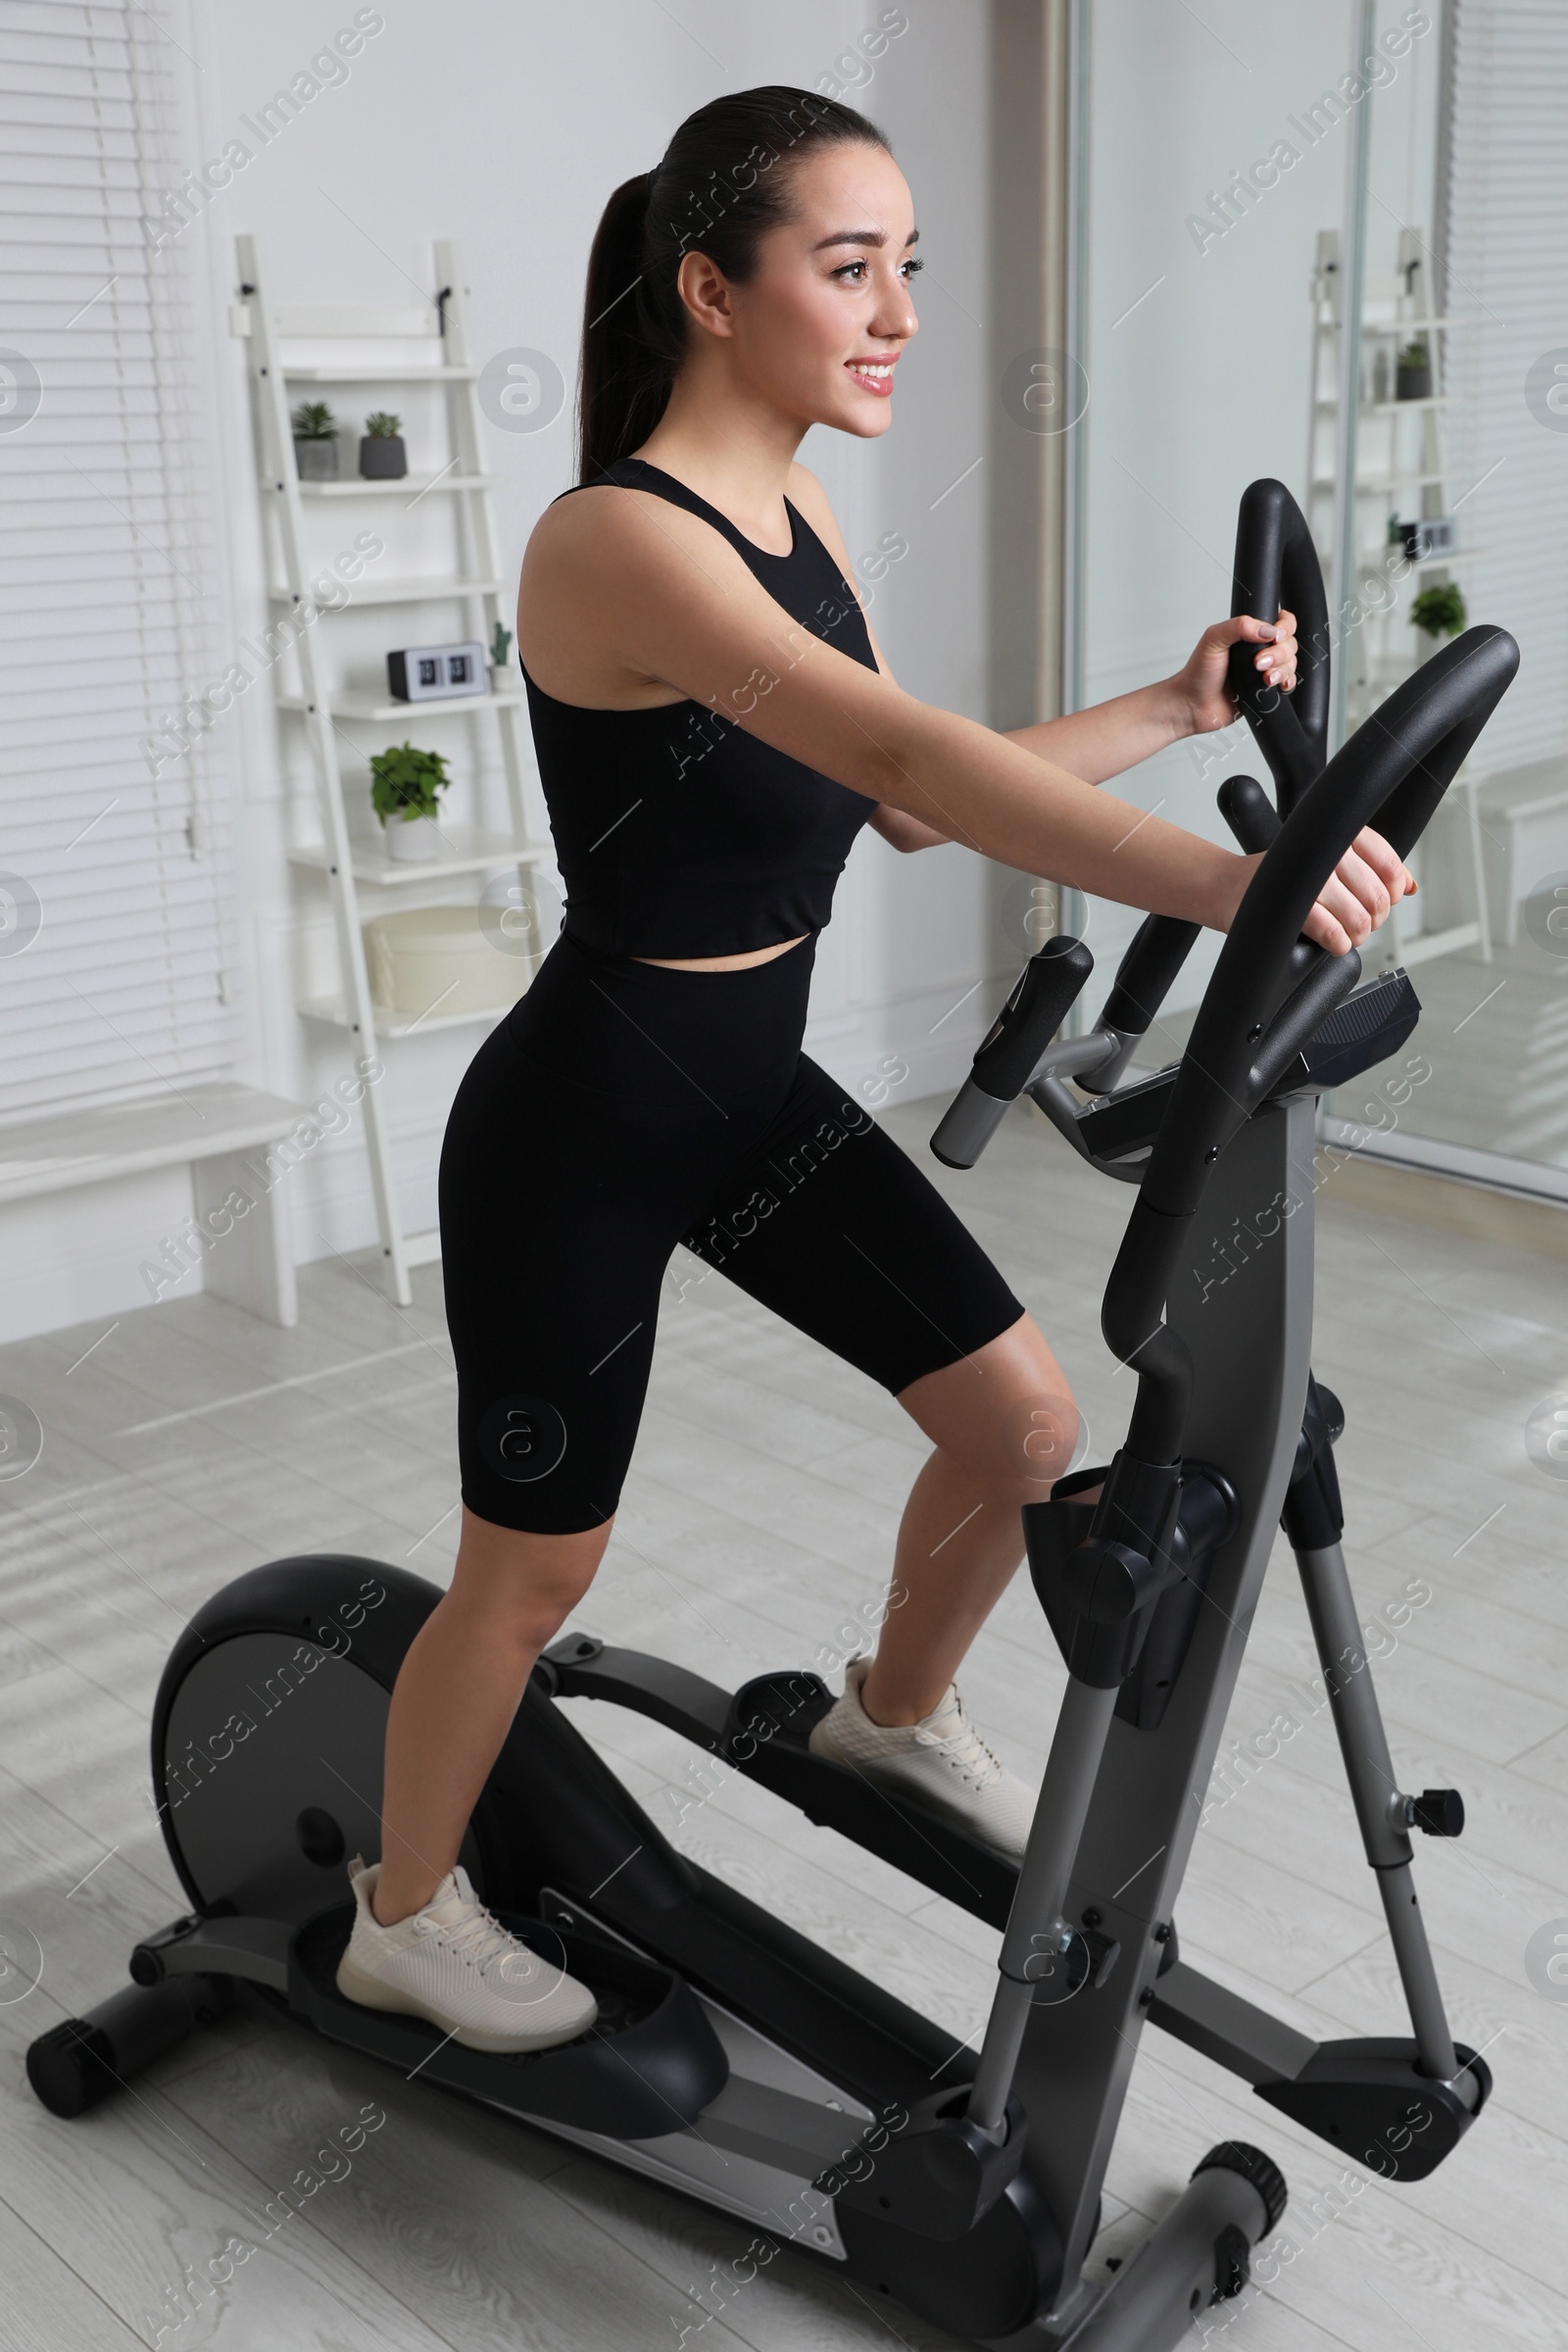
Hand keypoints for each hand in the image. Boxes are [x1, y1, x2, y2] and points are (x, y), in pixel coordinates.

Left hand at [1174, 610, 1297, 736]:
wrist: (1192, 706)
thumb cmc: (1197, 673)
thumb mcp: (1213, 639)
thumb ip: (1239, 626)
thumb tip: (1268, 630)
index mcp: (1249, 634)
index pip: (1280, 622)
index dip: (1284, 627)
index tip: (1275, 637)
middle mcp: (1259, 650)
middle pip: (1289, 643)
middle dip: (1280, 653)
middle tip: (1258, 663)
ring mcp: (1264, 670)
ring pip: (1291, 663)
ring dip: (1282, 669)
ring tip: (1264, 679)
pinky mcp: (1265, 690)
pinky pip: (1288, 682)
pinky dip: (1287, 682)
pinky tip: (1276, 685)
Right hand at [1217, 826, 1416, 950]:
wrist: (1227, 886)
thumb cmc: (1280, 877)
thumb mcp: (1328, 862)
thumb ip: (1371, 869)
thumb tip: (1411, 886)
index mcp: (1337, 833)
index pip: (1388, 862)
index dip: (1394, 888)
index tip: (1385, 899)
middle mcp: (1325, 849)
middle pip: (1377, 895)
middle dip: (1374, 918)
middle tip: (1360, 923)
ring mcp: (1308, 877)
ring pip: (1358, 917)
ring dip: (1357, 935)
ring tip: (1346, 936)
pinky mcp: (1291, 905)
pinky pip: (1332, 932)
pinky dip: (1338, 944)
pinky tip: (1333, 943)